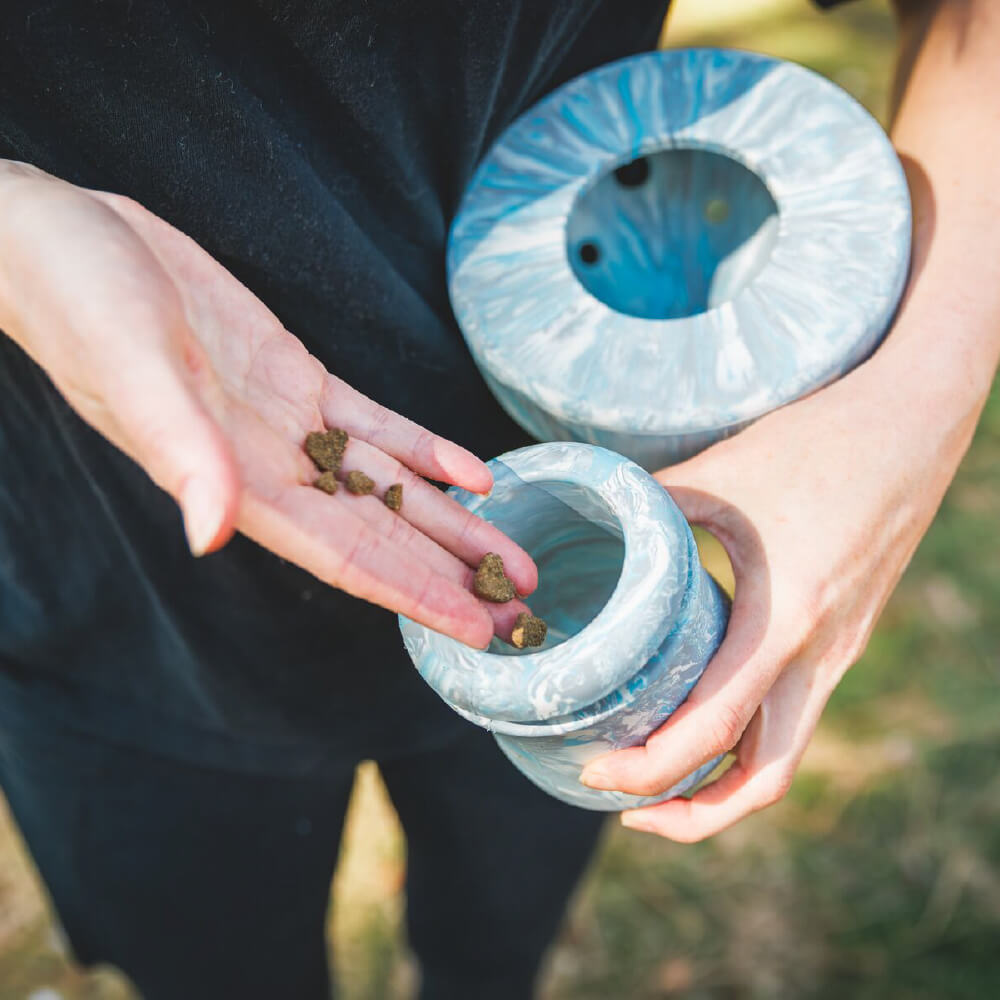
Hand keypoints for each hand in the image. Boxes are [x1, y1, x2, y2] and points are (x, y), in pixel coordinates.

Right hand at [0, 163, 535, 647]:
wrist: (64, 243)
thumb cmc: (79, 302)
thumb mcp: (130, 367)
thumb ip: (180, 451)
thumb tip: (212, 535)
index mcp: (236, 480)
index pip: (345, 556)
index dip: (413, 593)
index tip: (473, 629)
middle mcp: (271, 464)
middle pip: (383, 535)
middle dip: (451, 574)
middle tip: (521, 609)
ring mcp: (289, 422)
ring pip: (389, 486)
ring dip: (452, 524)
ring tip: (512, 557)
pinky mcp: (295, 377)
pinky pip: (375, 424)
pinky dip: (424, 450)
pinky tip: (472, 473)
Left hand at [579, 351, 978, 840]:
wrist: (917, 420)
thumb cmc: (821, 440)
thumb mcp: (723, 470)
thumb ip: (651, 506)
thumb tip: (585, 521)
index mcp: (787, 618)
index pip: (713, 729)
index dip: (648, 769)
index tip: (594, 772)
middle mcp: (822, 653)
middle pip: (763, 779)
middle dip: (692, 812)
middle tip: (619, 797)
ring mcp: (840, 652)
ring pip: (784, 756)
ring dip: (722, 786)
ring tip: (654, 774)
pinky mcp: (844, 638)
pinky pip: (794, 715)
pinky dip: (744, 740)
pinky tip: (699, 712)